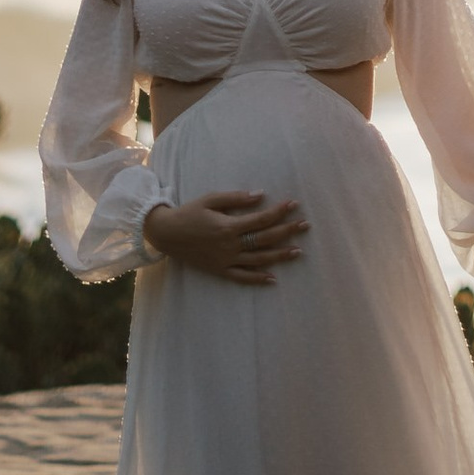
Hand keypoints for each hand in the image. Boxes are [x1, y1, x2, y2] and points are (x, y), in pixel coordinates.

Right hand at [143, 189, 307, 284]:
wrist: (167, 234)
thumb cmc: (190, 212)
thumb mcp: (211, 199)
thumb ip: (236, 198)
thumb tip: (261, 195)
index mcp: (229, 226)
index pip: (261, 220)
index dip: (280, 212)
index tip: (295, 204)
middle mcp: (230, 246)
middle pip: (265, 240)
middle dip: (287, 232)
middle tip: (306, 226)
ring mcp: (226, 261)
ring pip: (258, 260)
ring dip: (279, 256)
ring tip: (298, 251)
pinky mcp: (220, 271)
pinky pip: (242, 277)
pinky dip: (258, 279)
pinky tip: (273, 279)